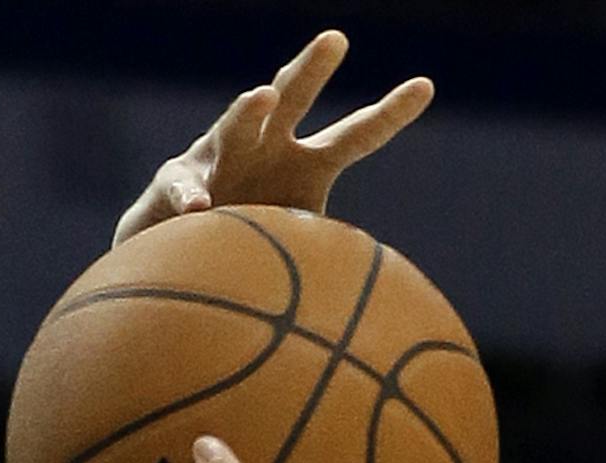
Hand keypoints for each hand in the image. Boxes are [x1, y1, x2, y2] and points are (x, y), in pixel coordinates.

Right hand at [114, 30, 433, 247]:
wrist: (187, 251)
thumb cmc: (262, 239)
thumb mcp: (309, 242)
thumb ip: (339, 247)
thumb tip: (386, 280)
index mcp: (310, 162)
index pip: (358, 134)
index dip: (390, 113)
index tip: (426, 85)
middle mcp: (269, 146)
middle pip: (293, 98)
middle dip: (313, 68)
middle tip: (336, 39)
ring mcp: (221, 158)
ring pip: (236, 126)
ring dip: (249, 110)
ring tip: (261, 96)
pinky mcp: (178, 183)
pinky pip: (185, 189)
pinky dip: (192, 198)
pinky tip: (200, 208)